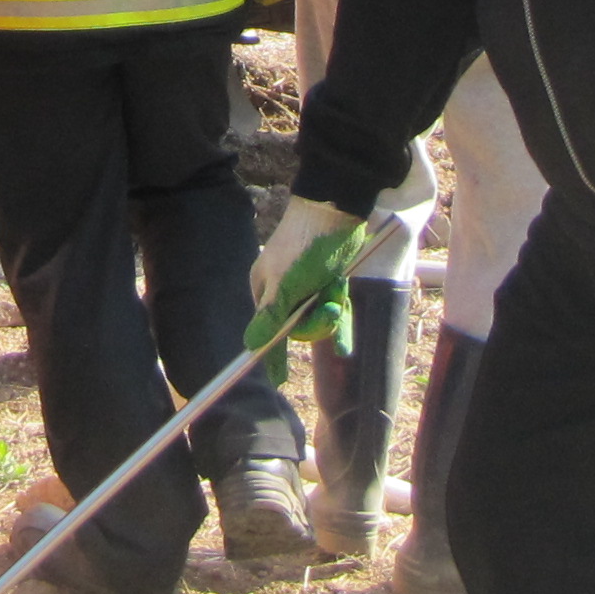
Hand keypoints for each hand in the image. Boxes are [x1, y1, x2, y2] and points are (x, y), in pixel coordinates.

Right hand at [253, 194, 365, 340]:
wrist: (335, 212)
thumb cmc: (304, 247)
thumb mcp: (285, 286)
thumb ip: (270, 318)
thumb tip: (250, 347)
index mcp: (266, 290)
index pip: (268, 331)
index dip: (275, 354)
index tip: (280, 381)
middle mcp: (284, 291)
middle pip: (299, 328)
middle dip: (317, 322)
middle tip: (330, 307)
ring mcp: (308, 288)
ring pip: (319, 319)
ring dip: (333, 313)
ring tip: (338, 292)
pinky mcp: (328, 283)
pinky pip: (334, 312)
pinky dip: (341, 325)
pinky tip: (344, 348)